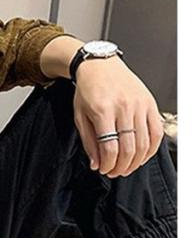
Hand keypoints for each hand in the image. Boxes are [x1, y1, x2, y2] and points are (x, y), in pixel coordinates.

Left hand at [73, 56, 163, 177]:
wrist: (99, 66)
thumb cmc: (87, 90)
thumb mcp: (79, 117)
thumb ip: (88, 142)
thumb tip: (96, 164)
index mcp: (103, 111)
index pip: (110, 148)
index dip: (108, 164)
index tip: (103, 170)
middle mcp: (124, 107)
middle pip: (129, 148)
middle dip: (121, 166)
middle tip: (114, 172)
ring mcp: (140, 105)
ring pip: (144, 143)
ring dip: (136, 161)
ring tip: (126, 167)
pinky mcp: (150, 103)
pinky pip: (157, 132)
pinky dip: (151, 148)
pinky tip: (141, 155)